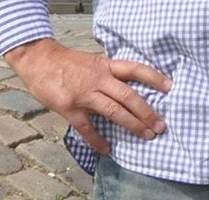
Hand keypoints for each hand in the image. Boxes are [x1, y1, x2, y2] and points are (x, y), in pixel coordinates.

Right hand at [5, 39, 171, 152]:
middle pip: (129, 95)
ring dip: (132, 124)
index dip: (153, 77)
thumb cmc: (67, 61)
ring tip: (146, 135)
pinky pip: (88, 128)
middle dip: (147, 111)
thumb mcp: (92, 60)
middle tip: (161, 125)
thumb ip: (108, 72)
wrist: (39, 60)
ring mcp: (84, 94)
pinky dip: (98, 140)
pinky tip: (107, 149)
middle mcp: (98, 78)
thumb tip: (128, 85)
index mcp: (105, 65)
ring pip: (114, 111)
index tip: (170, 87)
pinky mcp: (70, 108)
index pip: (135, 68)